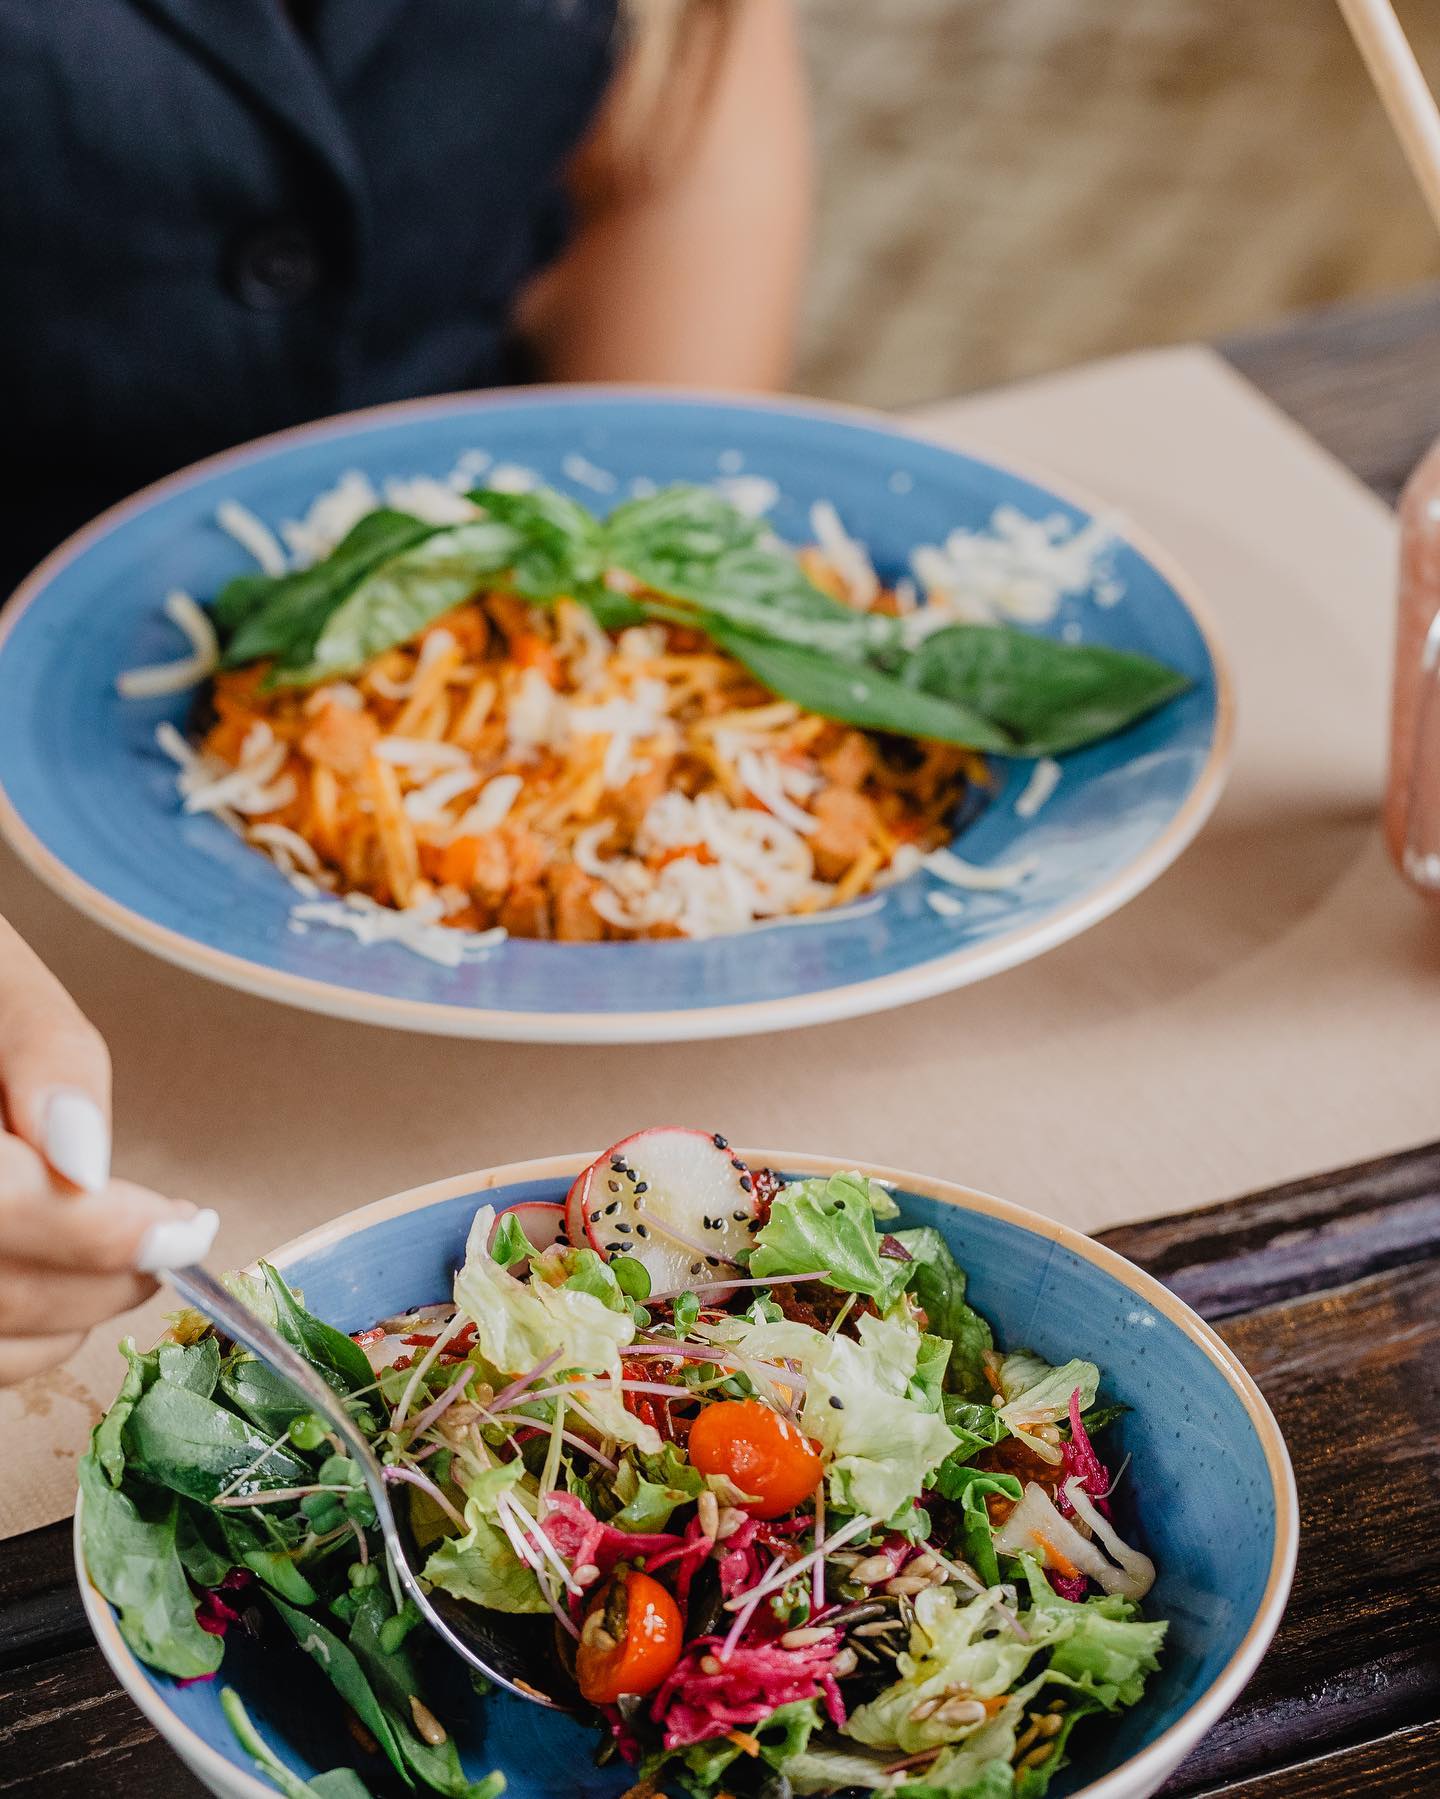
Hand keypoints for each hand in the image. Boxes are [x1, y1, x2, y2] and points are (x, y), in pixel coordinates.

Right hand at [0, 915, 212, 1384]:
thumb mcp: (2, 986)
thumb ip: (48, 1059)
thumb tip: (86, 1162)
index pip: (0, 1205)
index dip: (103, 1231)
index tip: (186, 1225)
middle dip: (104, 1277)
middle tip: (173, 1238)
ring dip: (69, 1317)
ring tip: (125, 1258)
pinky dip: (23, 1339)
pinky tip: (59, 1285)